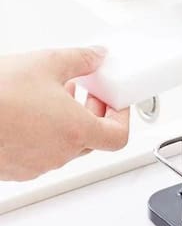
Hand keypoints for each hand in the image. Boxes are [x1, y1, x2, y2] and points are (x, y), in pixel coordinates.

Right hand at [0, 47, 128, 181]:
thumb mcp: (47, 63)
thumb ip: (82, 59)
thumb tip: (98, 56)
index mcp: (76, 131)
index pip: (118, 136)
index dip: (122, 118)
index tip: (115, 102)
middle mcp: (59, 153)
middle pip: (94, 140)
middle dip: (95, 114)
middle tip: (87, 93)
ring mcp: (36, 164)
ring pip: (66, 146)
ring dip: (69, 122)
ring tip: (54, 96)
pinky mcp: (15, 168)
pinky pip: (41, 152)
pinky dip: (46, 134)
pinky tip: (31, 112)